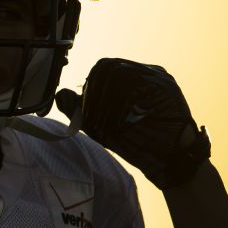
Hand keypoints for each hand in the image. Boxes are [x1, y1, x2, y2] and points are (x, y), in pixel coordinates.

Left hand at [55, 58, 210, 188]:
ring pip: (122, 73)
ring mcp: (157, 77)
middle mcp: (145, 73)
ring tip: (108, 124)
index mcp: (130, 78)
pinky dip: (123, 104)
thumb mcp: (99, 126)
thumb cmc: (135, 142)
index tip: (86, 111)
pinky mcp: (166, 87)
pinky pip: (138, 84)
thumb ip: (80, 110)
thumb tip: (60, 94)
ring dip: (107, 99)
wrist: (168, 161)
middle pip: (110, 66)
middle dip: (95, 92)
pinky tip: (121, 122)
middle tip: (94, 118)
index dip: (89, 87)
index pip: (103, 67)